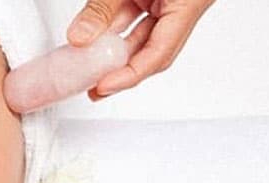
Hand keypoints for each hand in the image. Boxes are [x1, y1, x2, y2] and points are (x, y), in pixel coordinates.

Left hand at [67, 0, 215, 100]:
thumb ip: (102, 8)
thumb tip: (79, 38)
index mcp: (189, 3)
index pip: (159, 54)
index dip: (128, 76)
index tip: (102, 86)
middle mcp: (183, 6)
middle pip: (151, 52)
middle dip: (120, 71)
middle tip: (93, 88)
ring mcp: (172, 1)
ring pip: (142, 35)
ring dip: (114, 50)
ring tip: (89, 66)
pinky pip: (139, 17)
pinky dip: (116, 29)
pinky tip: (96, 39)